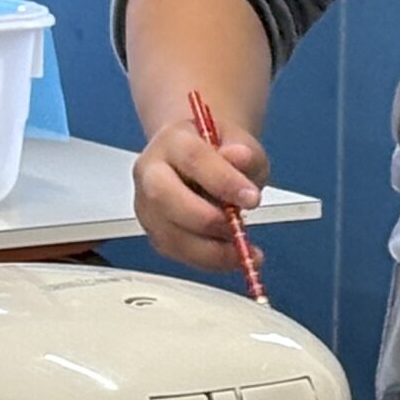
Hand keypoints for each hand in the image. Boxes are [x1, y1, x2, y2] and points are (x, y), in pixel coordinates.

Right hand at [132, 116, 270, 279]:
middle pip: (163, 197)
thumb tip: (240, 158)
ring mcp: (147, 205)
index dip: (222, 180)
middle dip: (205, 219)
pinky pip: (176, 252)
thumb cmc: (219, 152)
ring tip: (243, 250)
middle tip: (238, 228)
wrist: (200, 159)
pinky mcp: (154, 231)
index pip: (192, 158)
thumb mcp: (241, 143)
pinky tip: (231, 256)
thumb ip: (244, 152)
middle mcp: (151, 171)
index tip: (252, 198)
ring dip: (209, 249)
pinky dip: (207, 259)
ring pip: (167, 233)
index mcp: (172, 140)